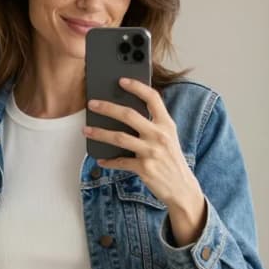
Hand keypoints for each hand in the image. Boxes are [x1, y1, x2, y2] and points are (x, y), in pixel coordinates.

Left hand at [83, 76, 201, 210]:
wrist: (181, 188)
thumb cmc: (171, 161)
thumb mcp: (169, 138)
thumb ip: (154, 124)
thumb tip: (127, 114)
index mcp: (166, 124)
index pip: (152, 98)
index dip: (137, 86)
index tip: (121, 80)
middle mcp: (159, 136)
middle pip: (129, 115)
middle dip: (107, 107)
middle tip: (92, 104)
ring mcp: (151, 152)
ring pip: (119, 138)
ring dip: (100, 133)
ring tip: (86, 130)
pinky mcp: (144, 169)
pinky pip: (120, 162)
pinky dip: (108, 161)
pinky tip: (100, 159)